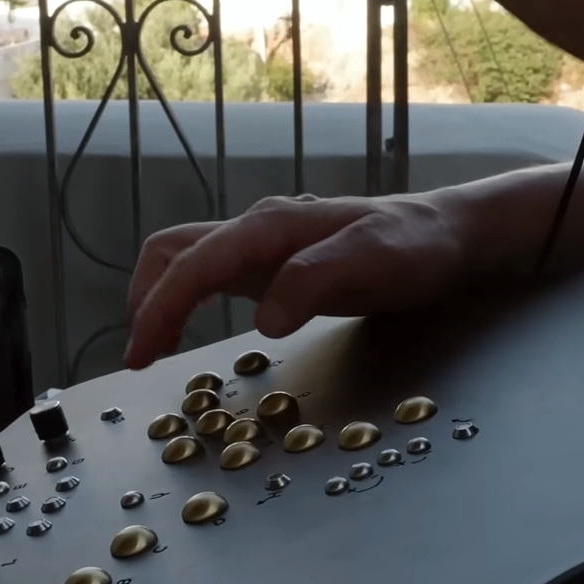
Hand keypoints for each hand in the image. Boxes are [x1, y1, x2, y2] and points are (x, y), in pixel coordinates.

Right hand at [123, 194, 479, 369]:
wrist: (444, 234)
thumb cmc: (412, 246)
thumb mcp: (373, 261)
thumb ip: (315, 281)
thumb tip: (263, 319)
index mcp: (272, 227)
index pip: (194, 263)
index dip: (160, 307)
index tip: (141, 352)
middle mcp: (257, 230)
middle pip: (173, 251)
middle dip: (146, 300)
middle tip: (139, 357)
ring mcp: (263, 245)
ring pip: (187, 259)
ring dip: (160, 298)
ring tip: (151, 347)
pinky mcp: (273, 264)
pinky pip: (211, 274)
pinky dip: (184, 301)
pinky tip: (186, 330)